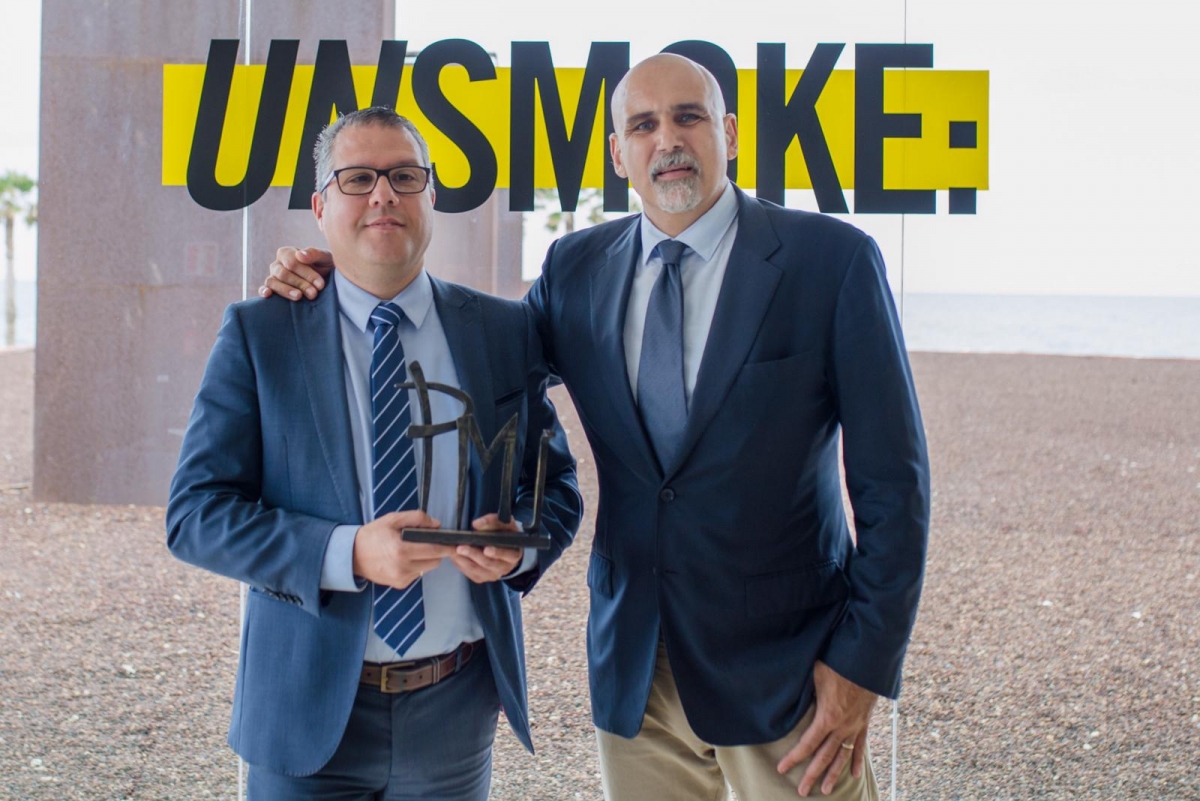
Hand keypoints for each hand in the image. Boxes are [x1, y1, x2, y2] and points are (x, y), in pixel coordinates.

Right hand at [259, 246, 333, 299]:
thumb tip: (300, 255)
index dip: (306, 273)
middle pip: (283, 273)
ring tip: (298, 296)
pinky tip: (268, 295)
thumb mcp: (325, 258)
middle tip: (313, 293)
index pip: (292, 262)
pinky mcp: (271, 289)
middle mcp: (277, 264)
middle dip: (300, 284)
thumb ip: (315, 254)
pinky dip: (264, 291)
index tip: (320, 284)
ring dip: (285, 290)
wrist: (325, 281)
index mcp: (287, 253)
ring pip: (272, 281)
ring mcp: (273, 277)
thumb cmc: (325, 266)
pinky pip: (264, 288)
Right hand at [352, 511, 453, 589]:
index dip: (447, 546)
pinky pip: (417, 574)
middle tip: (432, 541)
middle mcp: (402, 567)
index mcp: (401, 550)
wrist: (351, 555)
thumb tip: (437, 524)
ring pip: (427, 568)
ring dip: (427, 559)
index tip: (456, 542)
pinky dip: (417, 566)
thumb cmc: (373, 534)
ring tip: (415, 549)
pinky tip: (405, 558)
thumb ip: (416, 518)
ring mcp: (401, 578)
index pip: (434, 549)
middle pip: (435, 561)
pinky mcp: (399, 584)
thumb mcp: (392, 519)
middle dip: (437, 551)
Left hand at [448, 513, 523, 582]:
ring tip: (453, 550)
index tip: (486, 549)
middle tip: (460, 547)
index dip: (497, 552)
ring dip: (463, 560)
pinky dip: (460, 564)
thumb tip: (476, 524)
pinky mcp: (481, 578)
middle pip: (488, 563)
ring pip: (476, 569)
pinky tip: (454, 555)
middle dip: (473, 554)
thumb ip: (492, 521)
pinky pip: (469, 573)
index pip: (507, 555)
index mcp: (513, 554)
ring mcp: (492, 575)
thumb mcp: (504, 524)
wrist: (506, 549)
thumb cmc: (505, 534)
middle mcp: (504, 568)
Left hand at [777, 661, 877, 796]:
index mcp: (827, 717)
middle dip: (812, 775)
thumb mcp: (815, 675)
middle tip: (802, 792)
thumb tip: (789, 695)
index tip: (781, 769)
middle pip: (824, 757)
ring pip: (843, 756)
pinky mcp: (864, 722)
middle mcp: (842, 727)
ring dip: (834, 774)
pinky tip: (855, 775)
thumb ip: (805, 691)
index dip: (794, 757)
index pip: (807, 744)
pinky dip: (857, 761)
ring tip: (826, 790)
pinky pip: (861, 746)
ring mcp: (855, 726)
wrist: (868, 660)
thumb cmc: (838, 663)